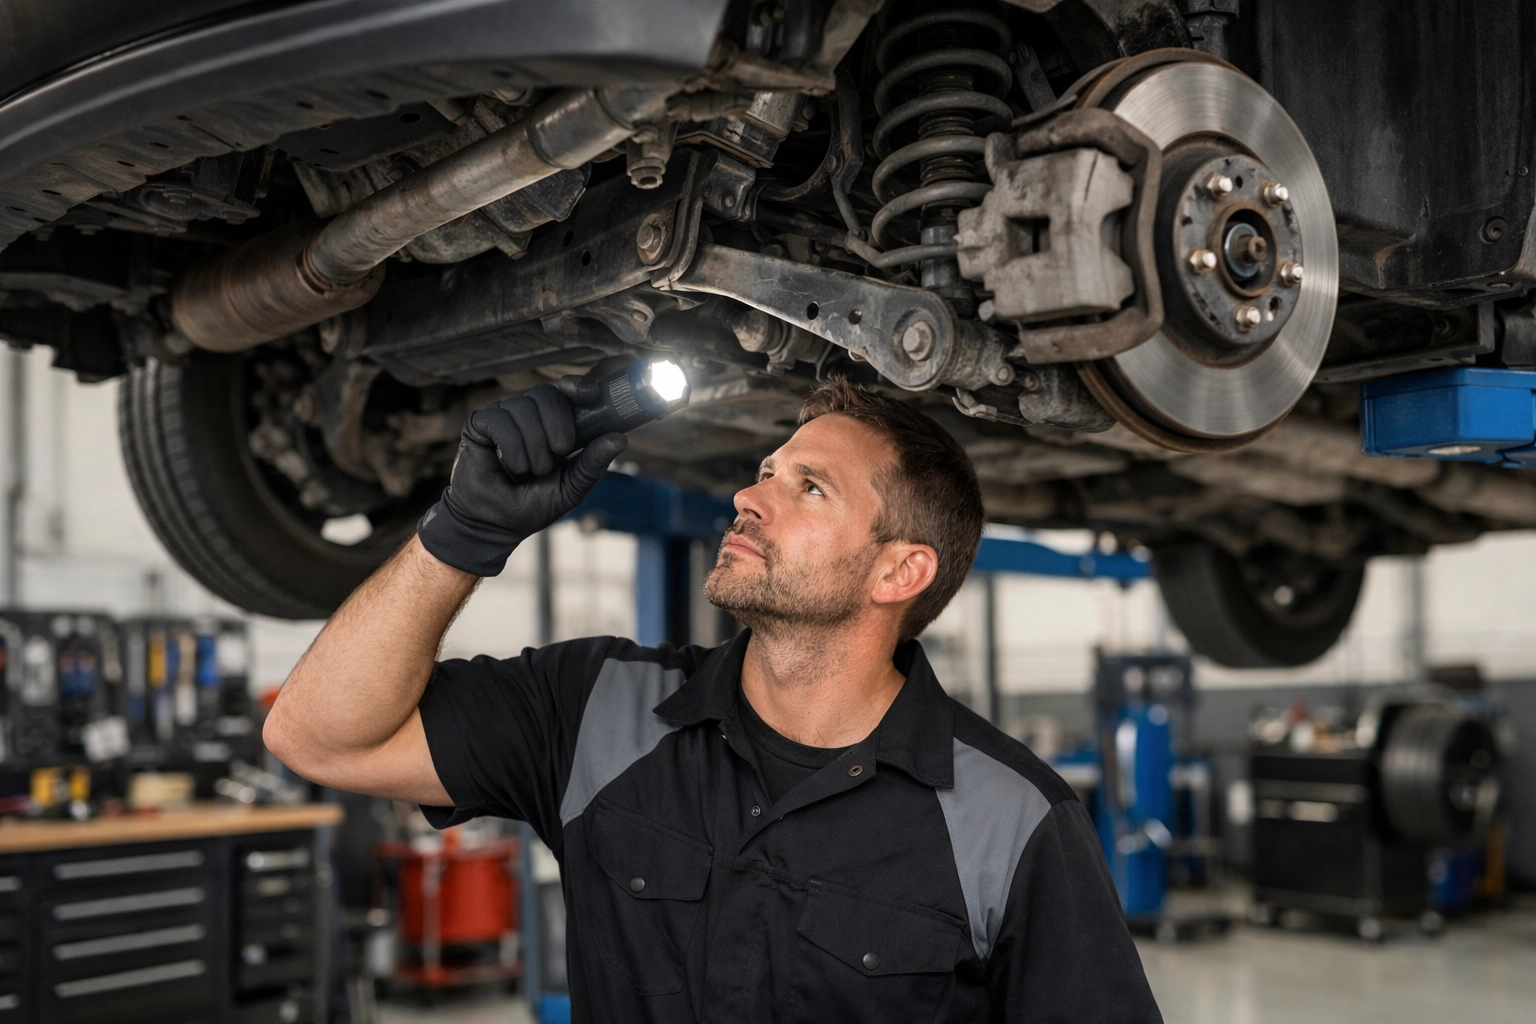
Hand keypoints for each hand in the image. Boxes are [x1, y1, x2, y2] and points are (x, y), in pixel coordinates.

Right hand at [416, 378, 626, 575]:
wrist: (495, 525)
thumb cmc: (531, 506)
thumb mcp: (570, 487)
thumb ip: (592, 464)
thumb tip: (620, 438)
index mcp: (552, 424)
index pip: (565, 390)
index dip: (577, 386)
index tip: (590, 395)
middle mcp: (528, 414)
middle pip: (546, 393)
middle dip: (558, 422)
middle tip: (560, 451)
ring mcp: (502, 416)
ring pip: (523, 407)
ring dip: (534, 445)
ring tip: (531, 471)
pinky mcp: (478, 424)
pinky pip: (500, 419)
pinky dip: (512, 446)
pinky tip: (511, 468)